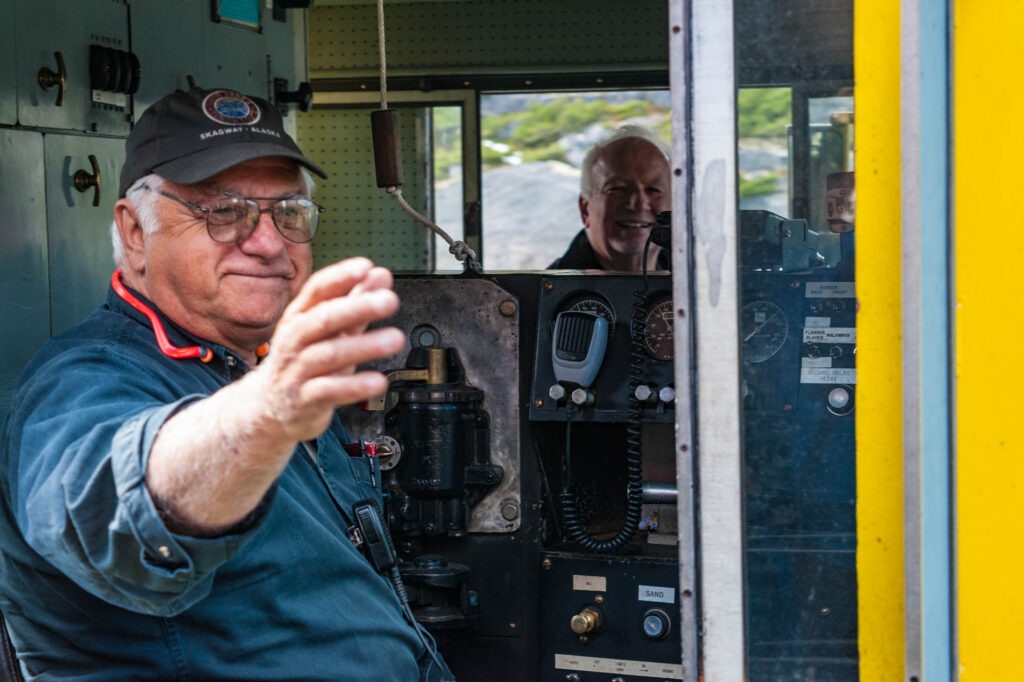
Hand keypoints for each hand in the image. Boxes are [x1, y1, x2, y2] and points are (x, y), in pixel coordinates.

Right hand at [251, 257, 404, 442]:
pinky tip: (378, 381)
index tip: (365, 267)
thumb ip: (354, 303)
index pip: (317, 290)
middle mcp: (294, 340)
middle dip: (357, 308)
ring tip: (394, 339)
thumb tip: (379, 275)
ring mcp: (296, 370)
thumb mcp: (327, 331)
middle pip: (323, 319)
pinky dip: (354, 386)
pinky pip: (329, 391)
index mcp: (299, 317)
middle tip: (388, 300)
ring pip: (328, 354)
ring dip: (364, 346)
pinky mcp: (304, 400)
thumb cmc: (303, 362)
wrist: (269, 408)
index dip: (340, 277)